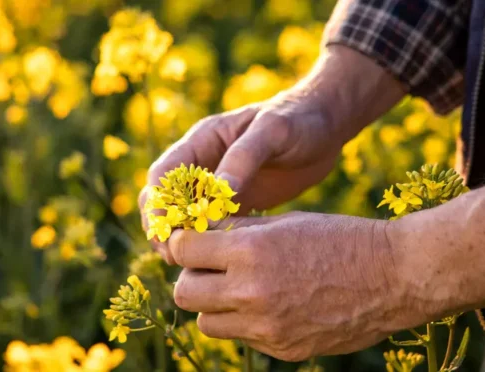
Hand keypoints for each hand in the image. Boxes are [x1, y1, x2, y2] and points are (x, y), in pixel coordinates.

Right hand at [140, 47, 404, 261]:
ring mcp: (218, 186)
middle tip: (176, 255)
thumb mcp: (272, 132)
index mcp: (202, 141)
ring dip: (184, 240)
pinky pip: (213, 227)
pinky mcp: (237, 203)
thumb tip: (217, 194)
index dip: (158, 204)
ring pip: (186, 218)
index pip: (163, 176)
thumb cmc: (299, 119)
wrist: (326, 126)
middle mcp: (203, 164)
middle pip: (166, 201)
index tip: (167, 230)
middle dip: (164, 228)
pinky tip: (220, 262)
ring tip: (194, 264)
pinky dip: (210, 243)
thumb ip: (243, 158)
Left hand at [168, 212, 418, 360]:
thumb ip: (238, 233)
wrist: (395, 276)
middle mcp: (252, 293)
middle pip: (184, 293)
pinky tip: (273, 304)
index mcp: (251, 252)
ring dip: (214, 305)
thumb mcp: (285, 222)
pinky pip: (243, 337)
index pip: (182, 251)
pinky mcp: (284, 349)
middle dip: (192, 277)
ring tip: (240, 288)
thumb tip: (199, 233)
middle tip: (212, 268)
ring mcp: (267, 327)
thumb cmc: (340, 238)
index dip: (184, 243)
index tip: (193, 241)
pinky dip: (246, 323)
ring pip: (207, 323)